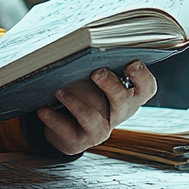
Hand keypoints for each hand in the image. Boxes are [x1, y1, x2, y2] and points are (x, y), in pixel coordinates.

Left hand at [37, 62, 157, 155]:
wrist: (66, 128)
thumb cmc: (84, 94)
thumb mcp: (93, 80)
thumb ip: (95, 66)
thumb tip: (80, 47)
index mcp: (127, 96)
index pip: (146, 88)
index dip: (142, 77)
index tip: (130, 64)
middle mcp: (117, 114)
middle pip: (123, 101)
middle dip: (111, 86)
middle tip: (96, 72)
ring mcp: (100, 130)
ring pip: (94, 119)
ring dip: (76, 104)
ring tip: (59, 91)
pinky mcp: (79, 141)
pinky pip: (67, 130)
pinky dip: (53, 118)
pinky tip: (42, 109)